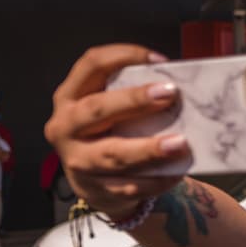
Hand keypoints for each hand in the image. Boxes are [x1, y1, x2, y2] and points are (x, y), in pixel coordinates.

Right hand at [44, 44, 189, 220]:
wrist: (96, 184)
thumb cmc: (109, 134)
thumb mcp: (109, 109)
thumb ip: (131, 96)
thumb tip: (177, 85)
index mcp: (70, 97)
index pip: (91, 65)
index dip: (123, 56)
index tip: (159, 60)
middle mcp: (66, 126)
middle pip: (96, 110)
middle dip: (134, 100)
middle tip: (169, 94)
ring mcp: (78, 161)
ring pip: (112, 154)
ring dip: (148, 149)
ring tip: (179, 143)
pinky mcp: (96, 190)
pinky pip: (129, 185)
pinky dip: (156, 180)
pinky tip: (177, 171)